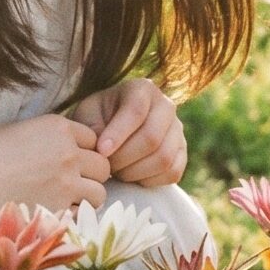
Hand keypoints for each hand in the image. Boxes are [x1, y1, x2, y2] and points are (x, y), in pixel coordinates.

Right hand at [0, 112, 113, 220]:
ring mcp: (65, 186)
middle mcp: (67, 154)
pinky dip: (70, 217)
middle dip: (88, 175)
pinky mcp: (56, 214)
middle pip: (102, 167)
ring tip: (58, 200)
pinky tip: (46, 214)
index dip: (80, 150)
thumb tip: (62, 149)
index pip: (92, 138)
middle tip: (64, 183)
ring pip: (99, 194)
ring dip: (84, 198)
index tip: (63, 160)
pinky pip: (80, 217)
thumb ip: (46, 139)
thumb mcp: (15, 132)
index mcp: (56, 127)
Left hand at [67, 77, 186, 187]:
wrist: (112, 129)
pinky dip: (148, 180)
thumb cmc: (96, 119)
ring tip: (116, 170)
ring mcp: (177, 130)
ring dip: (135, 171)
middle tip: (105, 165)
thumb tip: (103, 150)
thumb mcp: (87, 115)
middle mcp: (166, 106)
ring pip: (163, 158)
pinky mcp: (182, 153)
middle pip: (152, 138)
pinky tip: (131, 176)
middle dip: (124, 157)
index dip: (118, 134)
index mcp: (142, 89)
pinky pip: (171, 173)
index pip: (136, 111)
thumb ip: (92, 129)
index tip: (100, 152)